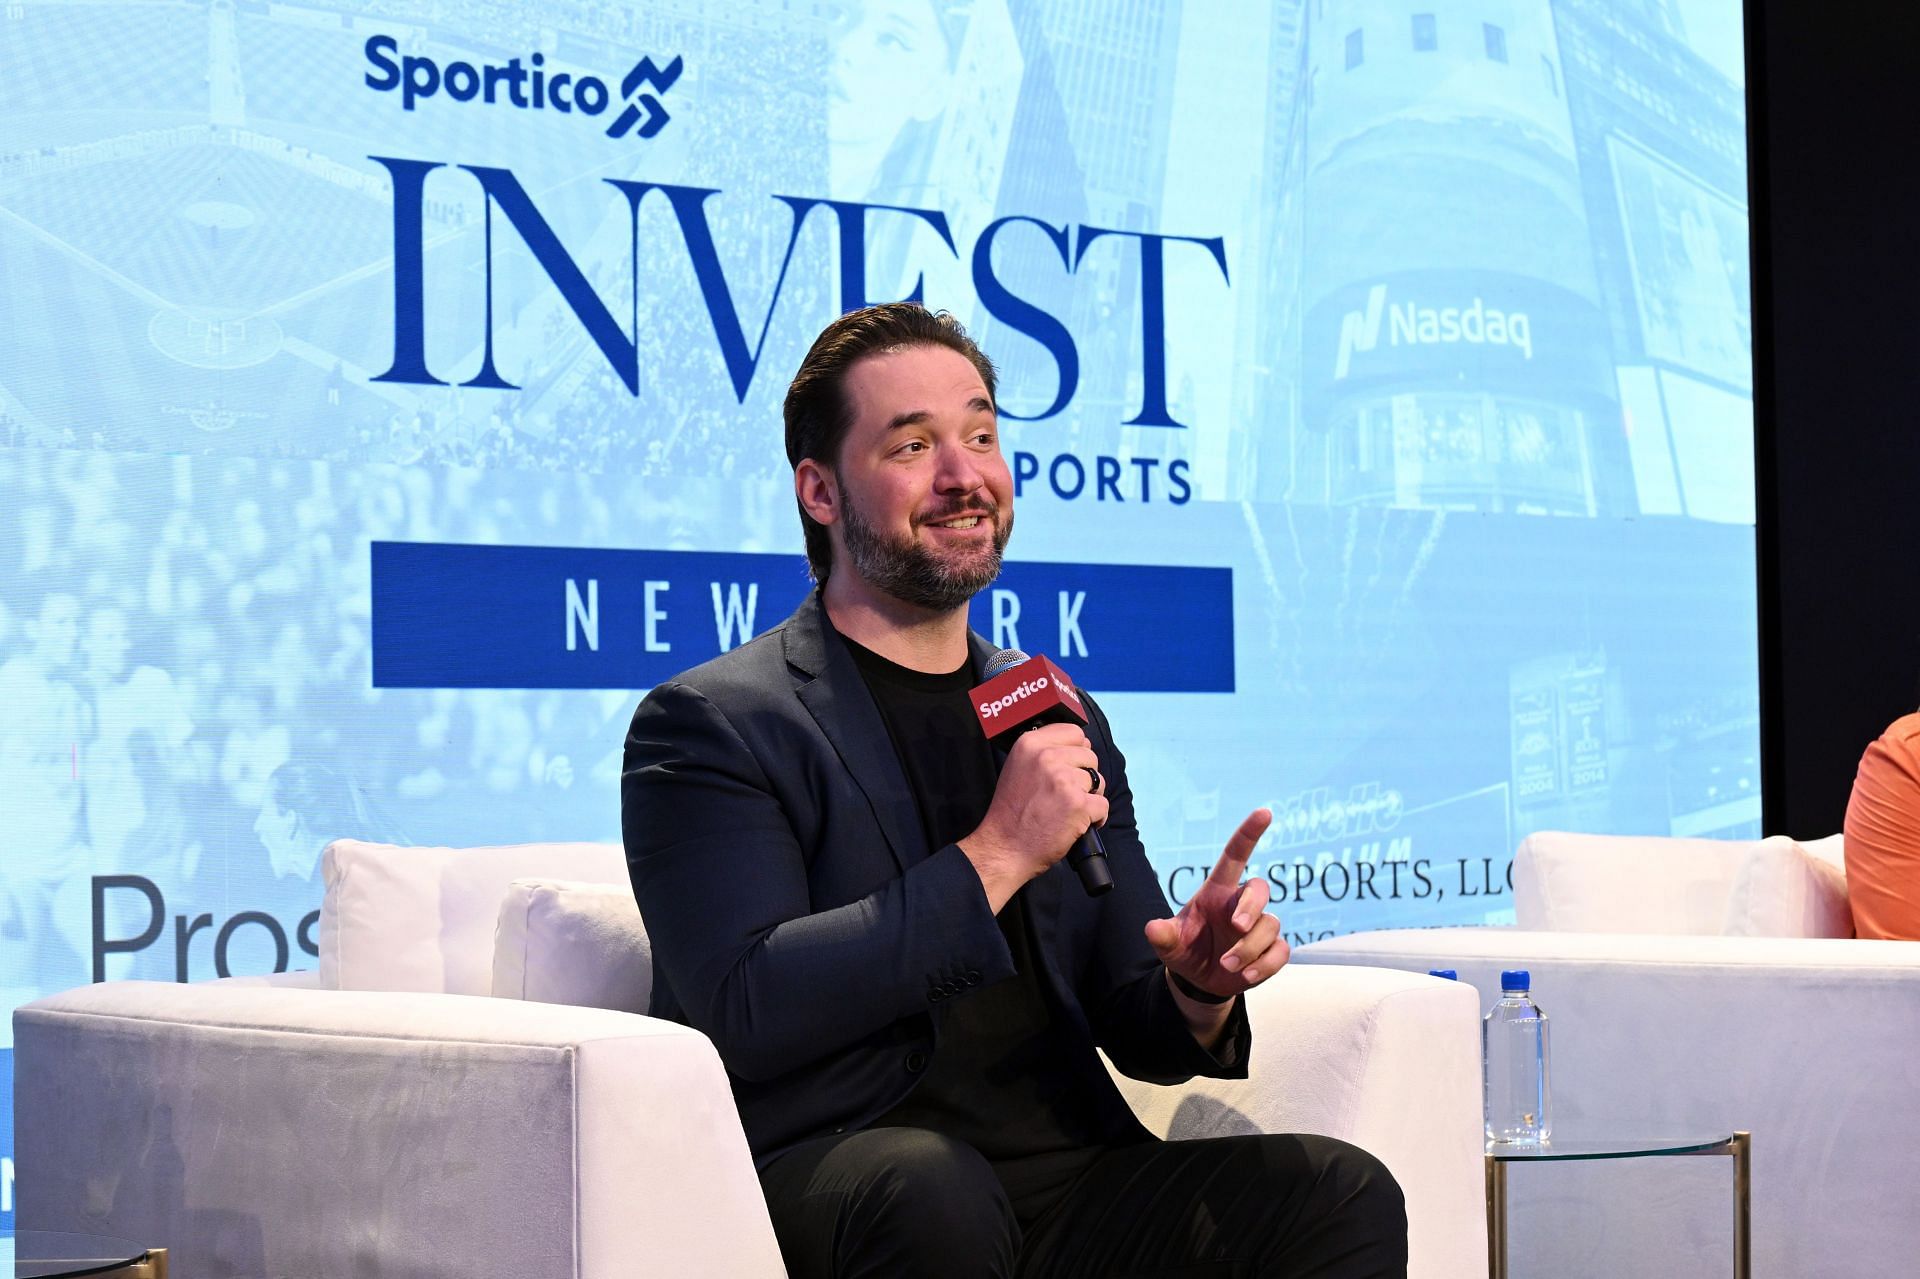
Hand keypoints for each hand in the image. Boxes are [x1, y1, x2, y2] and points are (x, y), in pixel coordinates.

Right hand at [960, 722, 1107, 911]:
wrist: (1005, 848)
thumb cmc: (1012, 813)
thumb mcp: (1018, 767)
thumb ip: (1044, 752)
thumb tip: (1081, 744)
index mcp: (1030, 744)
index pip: (1074, 732)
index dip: (1077, 751)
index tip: (1070, 767)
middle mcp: (1046, 757)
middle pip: (1090, 756)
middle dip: (1084, 777)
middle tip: (1065, 795)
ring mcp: (1063, 779)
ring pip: (1098, 781)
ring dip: (1090, 797)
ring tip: (1068, 810)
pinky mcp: (1077, 804)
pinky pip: (1103, 805)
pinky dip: (1096, 818)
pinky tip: (1077, 824)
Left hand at [1144, 808, 1283, 1000]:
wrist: (1199, 979)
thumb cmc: (1185, 949)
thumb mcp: (1169, 944)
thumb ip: (1162, 936)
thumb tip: (1152, 928)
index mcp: (1217, 892)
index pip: (1235, 856)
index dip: (1249, 833)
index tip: (1264, 812)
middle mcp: (1240, 905)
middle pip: (1260, 889)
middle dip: (1252, 906)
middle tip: (1236, 926)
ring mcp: (1258, 927)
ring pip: (1270, 925)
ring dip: (1249, 948)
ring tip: (1227, 966)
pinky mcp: (1270, 950)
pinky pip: (1281, 951)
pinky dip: (1265, 965)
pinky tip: (1246, 976)